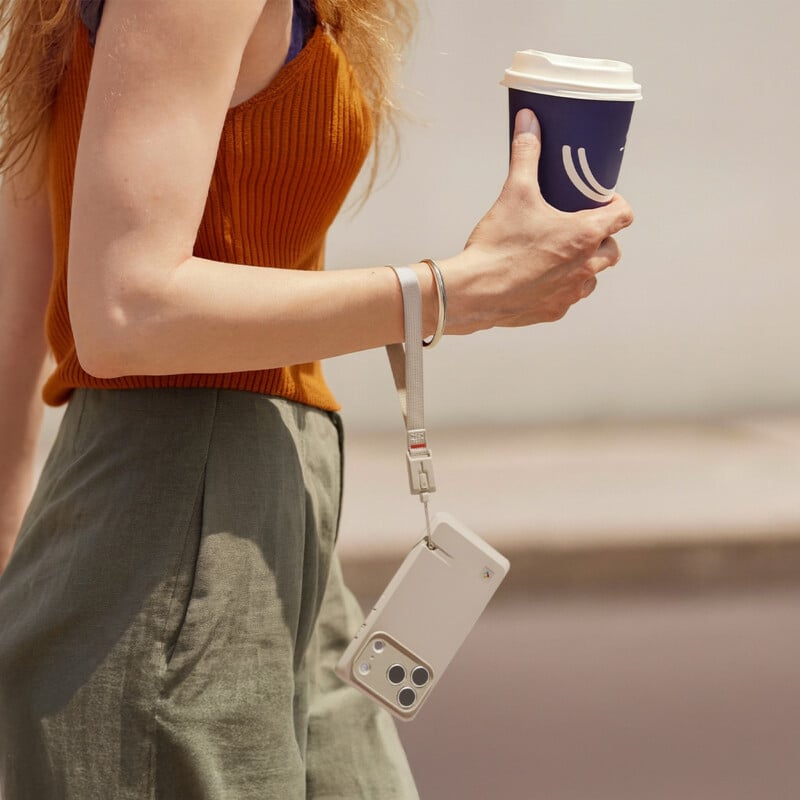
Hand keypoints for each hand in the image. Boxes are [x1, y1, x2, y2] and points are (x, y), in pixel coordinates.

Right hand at [441, 108, 633, 333]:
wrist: (474, 292)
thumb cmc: (497, 246)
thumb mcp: (514, 194)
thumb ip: (525, 155)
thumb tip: (528, 120)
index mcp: (584, 235)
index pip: (623, 217)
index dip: (616, 206)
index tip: (600, 202)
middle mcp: (585, 267)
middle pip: (613, 250)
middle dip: (601, 238)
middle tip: (577, 228)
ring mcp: (571, 293)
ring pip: (593, 277)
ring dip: (585, 265)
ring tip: (560, 255)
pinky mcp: (554, 311)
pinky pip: (569, 299)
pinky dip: (562, 288)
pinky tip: (542, 280)